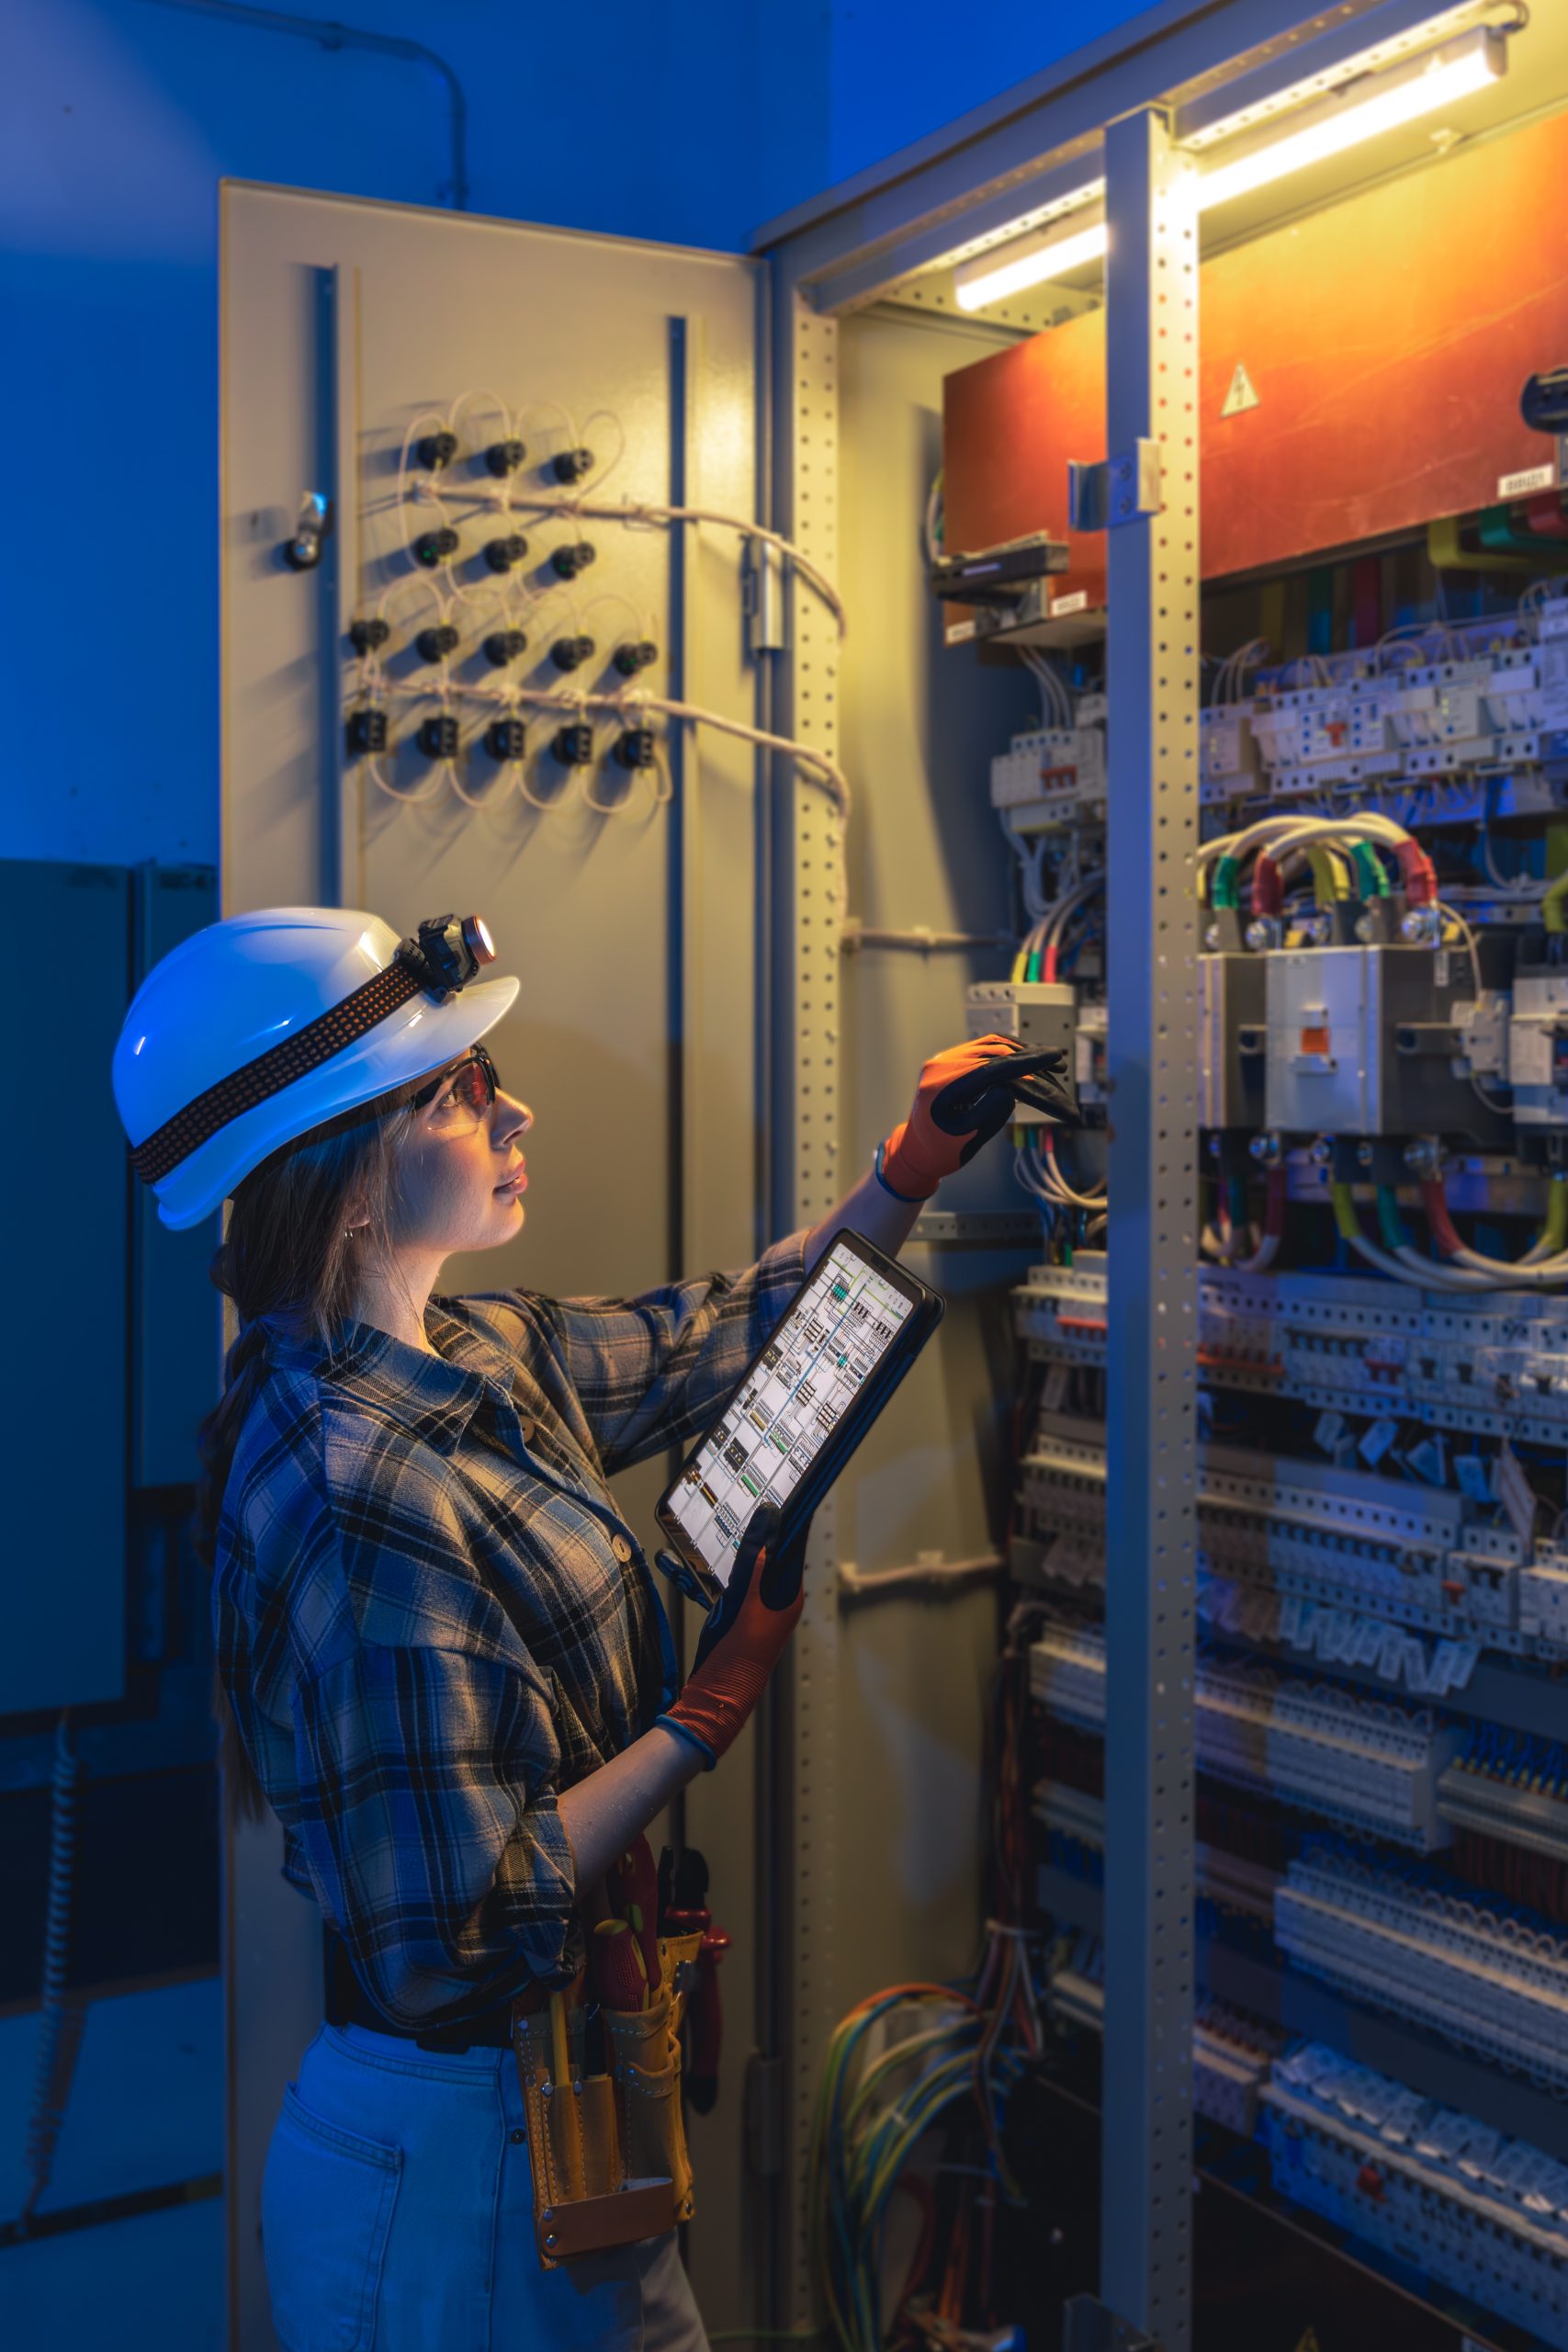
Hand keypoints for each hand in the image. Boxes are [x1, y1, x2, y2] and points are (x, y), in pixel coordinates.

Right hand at [656, 1507, 806, 1767]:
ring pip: (758, 1569)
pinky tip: (729, 1556)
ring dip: (751, 1550)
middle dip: (768, 1535)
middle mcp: (780, 1604)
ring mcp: (760, 1610)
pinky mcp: (742, 1615)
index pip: (793, 1553)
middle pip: (776, 1559)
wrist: (716, 1696)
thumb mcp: (748, 1611)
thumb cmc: (737, 1660)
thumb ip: (756, 1574)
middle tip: (760, 1504)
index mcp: (789, 1601)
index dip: (788, 1529)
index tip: (786, 1501)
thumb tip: (767, 1538)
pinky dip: (738, 1568)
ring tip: (746, 1521)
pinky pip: (744, 1583)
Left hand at [878, 1034, 1080, 1200]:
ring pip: (992, 1045)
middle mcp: (941, 1065)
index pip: (990, 1067)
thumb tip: (1010, 1090)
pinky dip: (1009, 1053)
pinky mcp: (953, 1061)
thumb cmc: (941, 1150)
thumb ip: (988, 1114)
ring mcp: (945, 1059)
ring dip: (1022, 1052)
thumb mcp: (966, 1139)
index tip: (1051, 1057)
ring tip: (1049, 1061)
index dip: (1025, 1062)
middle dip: (1030, 1057)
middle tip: (1059, 1062)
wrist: (918, 1150)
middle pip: (994, 1052)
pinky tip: (1027, 1058)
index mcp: (941, 1085)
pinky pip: (985, 1049)